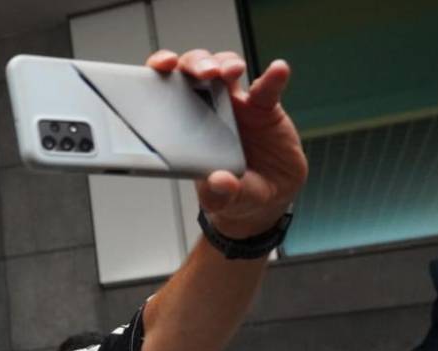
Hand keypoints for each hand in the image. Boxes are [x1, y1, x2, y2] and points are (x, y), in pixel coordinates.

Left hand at [145, 49, 307, 238]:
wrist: (268, 196)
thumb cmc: (233, 192)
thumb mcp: (223, 200)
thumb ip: (220, 193)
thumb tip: (219, 182)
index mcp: (183, 125)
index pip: (164, 89)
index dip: (160, 71)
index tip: (161, 67)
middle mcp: (206, 107)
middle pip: (196, 70)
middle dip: (196, 63)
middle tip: (203, 73)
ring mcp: (235, 104)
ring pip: (226, 69)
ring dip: (226, 64)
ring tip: (230, 72)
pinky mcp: (264, 107)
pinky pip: (268, 87)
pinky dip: (273, 76)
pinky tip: (277, 70)